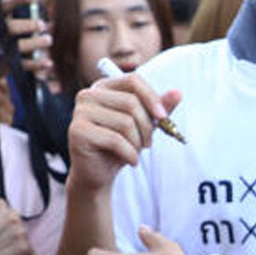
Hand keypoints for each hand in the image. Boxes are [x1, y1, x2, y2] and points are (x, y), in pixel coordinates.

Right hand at [1, 0, 53, 79]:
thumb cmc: (3, 30)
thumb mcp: (9, 20)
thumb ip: (26, 19)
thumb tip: (52, 25)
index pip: (6, 5)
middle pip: (11, 28)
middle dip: (28, 25)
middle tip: (42, 25)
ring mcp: (2, 49)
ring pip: (18, 47)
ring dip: (34, 43)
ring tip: (49, 40)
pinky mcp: (8, 64)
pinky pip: (23, 64)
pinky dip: (37, 64)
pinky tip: (49, 63)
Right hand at [65, 73, 181, 192]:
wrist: (98, 174)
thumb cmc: (120, 146)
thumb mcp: (143, 125)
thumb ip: (159, 108)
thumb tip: (177, 93)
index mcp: (103, 87)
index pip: (133, 80)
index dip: (152, 97)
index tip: (163, 117)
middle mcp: (88, 95)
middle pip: (131, 103)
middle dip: (146, 127)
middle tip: (148, 143)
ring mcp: (80, 112)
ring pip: (125, 123)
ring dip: (138, 143)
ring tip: (136, 152)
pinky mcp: (78, 131)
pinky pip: (115, 140)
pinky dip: (130, 154)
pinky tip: (131, 161)